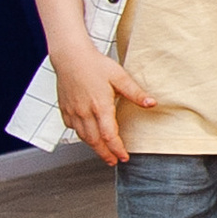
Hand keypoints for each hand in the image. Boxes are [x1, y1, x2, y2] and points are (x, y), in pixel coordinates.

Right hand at [52, 42, 153, 164]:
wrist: (70, 56)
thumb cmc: (95, 65)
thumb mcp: (120, 77)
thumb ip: (135, 93)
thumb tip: (152, 104)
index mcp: (100, 106)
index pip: (109, 135)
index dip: (117, 149)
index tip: (124, 157)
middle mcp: (84, 112)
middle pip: (95, 141)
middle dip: (105, 154)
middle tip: (114, 161)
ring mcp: (73, 111)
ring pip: (83, 136)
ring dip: (94, 147)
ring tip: (104, 154)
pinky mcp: (64, 109)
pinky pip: (73, 128)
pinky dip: (81, 135)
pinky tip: (88, 136)